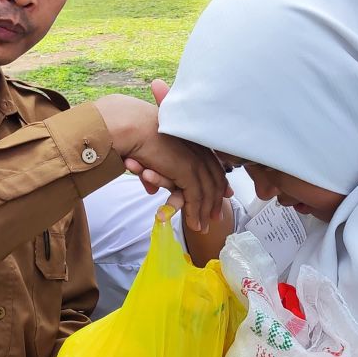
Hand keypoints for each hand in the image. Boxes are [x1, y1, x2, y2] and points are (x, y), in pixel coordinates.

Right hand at [94, 93, 228, 232]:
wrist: (130, 128)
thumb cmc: (135, 136)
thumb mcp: (149, 158)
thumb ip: (155, 174)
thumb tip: (152, 190)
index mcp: (194, 141)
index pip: (214, 164)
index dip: (220, 180)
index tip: (226, 194)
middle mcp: (199, 149)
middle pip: (216, 179)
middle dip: (217, 200)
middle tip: (217, 218)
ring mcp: (194, 159)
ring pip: (207, 192)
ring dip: (204, 213)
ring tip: (202, 228)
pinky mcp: (187, 170)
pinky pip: (195, 197)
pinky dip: (194, 213)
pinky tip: (193, 225)